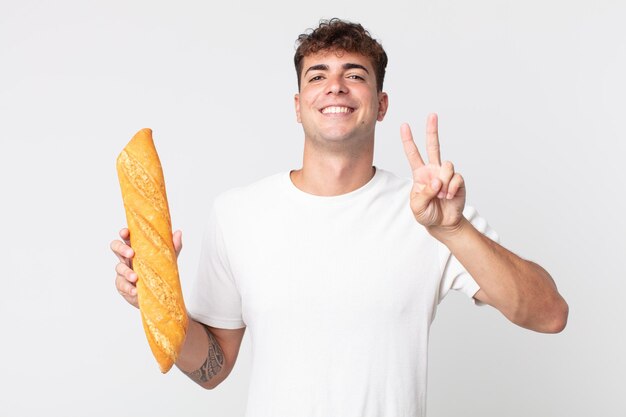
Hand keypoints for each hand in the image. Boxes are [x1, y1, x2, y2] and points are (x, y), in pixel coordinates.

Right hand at [111, 227, 182, 307]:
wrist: (159, 294)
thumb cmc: (160, 271)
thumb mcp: (168, 258)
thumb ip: (174, 246)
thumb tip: (178, 233)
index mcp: (136, 247)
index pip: (126, 236)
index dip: (123, 233)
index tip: (126, 232)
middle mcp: (127, 257)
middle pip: (116, 247)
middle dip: (121, 248)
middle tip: (131, 253)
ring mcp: (123, 271)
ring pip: (119, 267)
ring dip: (126, 272)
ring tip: (135, 277)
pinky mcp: (122, 285)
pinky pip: (121, 285)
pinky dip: (128, 288)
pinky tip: (135, 291)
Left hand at [401, 113, 465, 234]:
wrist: (443, 223)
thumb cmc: (427, 214)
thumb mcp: (417, 206)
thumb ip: (424, 193)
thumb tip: (437, 180)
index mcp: (420, 174)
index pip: (413, 154)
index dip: (408, 140)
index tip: (404, 126)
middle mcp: (433, 170)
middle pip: (433, 146)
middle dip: (432, 130)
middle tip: (432, 115)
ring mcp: (446, 174)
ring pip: (446, 165)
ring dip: (443, 182)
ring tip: (441, 195)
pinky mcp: (458, 180)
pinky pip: (456, 178)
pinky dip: (452, 189)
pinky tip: (449, 196)